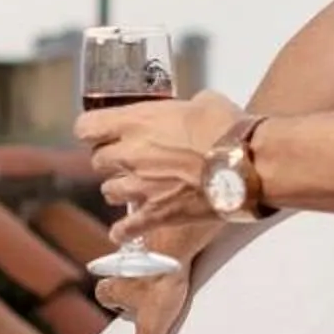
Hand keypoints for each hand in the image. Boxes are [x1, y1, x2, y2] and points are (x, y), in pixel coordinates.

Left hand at [77, 89, 245, 238]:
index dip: (92, 130)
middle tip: (128, 158)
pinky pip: (127, 228)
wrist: (247, 165)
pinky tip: (123, 232)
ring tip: (134, 187)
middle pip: (98, 160)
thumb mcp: (205, 102)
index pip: (86, 127)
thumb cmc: (228, 129)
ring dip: (119, 189)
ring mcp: (140, 186)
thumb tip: (192, 109)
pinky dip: (124, 231)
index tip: (100, 131)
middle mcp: (130, 154)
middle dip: (111, 159)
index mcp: (135, 122)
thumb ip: (186, 107)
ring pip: (108, 191)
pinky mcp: (156, 213)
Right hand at [91, 222, 216, 333]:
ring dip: (142, 248)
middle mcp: (123, 263)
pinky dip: (162, 227)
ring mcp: (141, 243)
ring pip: (135, 244)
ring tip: (164, 256)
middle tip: (146, 280)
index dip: (113, 298)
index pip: (105, 292)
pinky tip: (180, 232)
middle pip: (118, 268)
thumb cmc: (163, 286)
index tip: (124, 305)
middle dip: (126, 273)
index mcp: (117, 286)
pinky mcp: (161, 227)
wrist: (178, 244)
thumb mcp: (152, 329)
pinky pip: (156, 226)